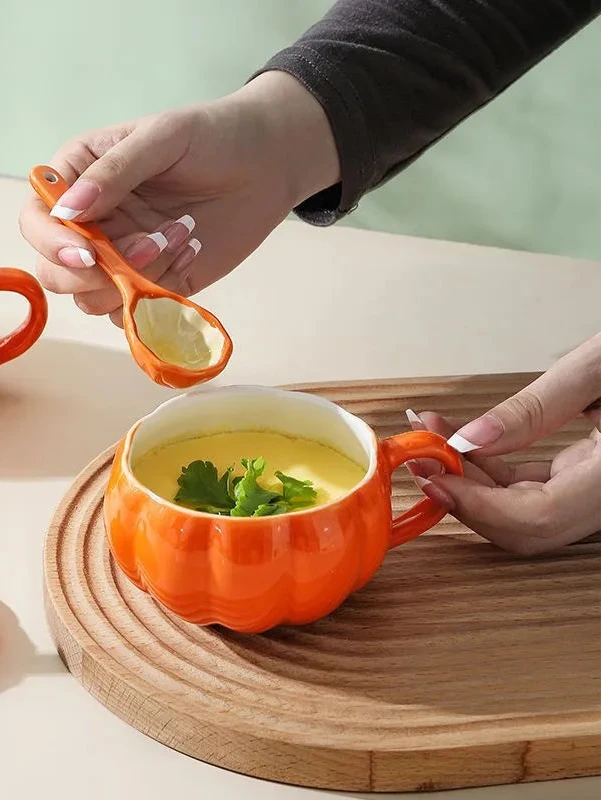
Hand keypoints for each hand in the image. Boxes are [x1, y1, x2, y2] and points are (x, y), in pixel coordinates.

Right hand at [19, 71, 338, 325]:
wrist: (267, 165)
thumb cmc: (214, 136)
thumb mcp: (162, 137)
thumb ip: (114, 172)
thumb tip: (67, 211)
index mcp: (80, 178)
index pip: (38, 221)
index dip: (51, 243)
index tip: (87, 251)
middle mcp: (94, 223)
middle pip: (58, 272)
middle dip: (93, 273)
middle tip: (147, 246)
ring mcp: (125, 257)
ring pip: (96, 300)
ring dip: (135, 280)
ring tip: (180, 235)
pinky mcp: (158, 282)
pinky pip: (141, 308)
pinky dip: (162, 292)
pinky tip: (191, 249)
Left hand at [405, 333, 600, 554]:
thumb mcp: (599, 369)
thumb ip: (535, 409)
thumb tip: (469, 440)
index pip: (534, 519)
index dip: (476, 507)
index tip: (433, 477)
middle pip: (523, 525)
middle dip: (465, 495)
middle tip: (421, 455)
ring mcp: (595, 491)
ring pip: (523, 509)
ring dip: (472, 479)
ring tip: (432, 436)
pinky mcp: (587, 476)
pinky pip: (532, 487)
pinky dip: (493, 469)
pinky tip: (462, 439)